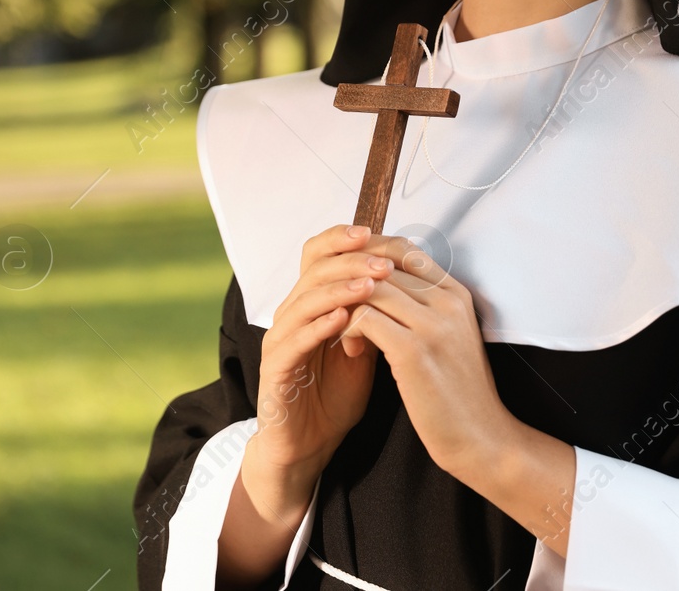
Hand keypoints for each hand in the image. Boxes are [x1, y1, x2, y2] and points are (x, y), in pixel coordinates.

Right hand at [250, 224, 391, 474]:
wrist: (308, 446)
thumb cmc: (334, 396)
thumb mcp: (363, 349)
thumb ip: (374, 316)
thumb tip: (405, 282)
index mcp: (310, 304)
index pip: (317, 255)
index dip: (340, 239)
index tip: (374, 233)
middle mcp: (291, 315)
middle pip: (312, 271)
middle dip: (349, 262)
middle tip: (382, 264)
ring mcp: (279, 341)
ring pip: (303, 301)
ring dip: (337, 290)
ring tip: (368, 286)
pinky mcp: (273, 369)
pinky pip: (293, 341)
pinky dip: (317, 327)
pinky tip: (342, 320)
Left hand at [337, 234, 505, 474]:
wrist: (481, 437)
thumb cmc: (458, 391)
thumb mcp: (449, 336)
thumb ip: (423, 306)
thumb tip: (383, 282)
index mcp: (456, 294)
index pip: (404, 251)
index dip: (369, 257)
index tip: (348, 280)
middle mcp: (448, 302)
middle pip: (382, 266)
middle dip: (352, 284)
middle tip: (338, 310)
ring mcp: (432, 325)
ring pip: (369, 289)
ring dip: (346, 307)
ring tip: (344, 333)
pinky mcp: (413, 351)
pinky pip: (364, 318)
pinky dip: (346, 328)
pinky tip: (348, 348)